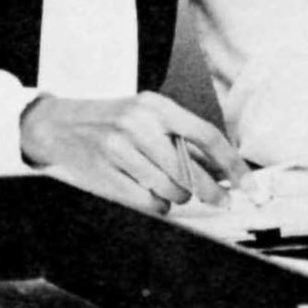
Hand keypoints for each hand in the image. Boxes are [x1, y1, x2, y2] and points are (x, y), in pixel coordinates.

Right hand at [20, 91, 249, 213]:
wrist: (56, 124)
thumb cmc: (108, 121)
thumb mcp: (144, 115)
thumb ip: (180, 137)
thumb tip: (223, 170)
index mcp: (155, 105)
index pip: (206, 135)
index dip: (233, 165)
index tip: (250, 186)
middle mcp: (139, 123)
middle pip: (191, 171)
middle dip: (209, 191)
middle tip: (217, 199)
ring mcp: (119, 148)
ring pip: (172, 191)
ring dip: (174, 196)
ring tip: (159, 183)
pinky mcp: (105, 173)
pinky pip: (148, 203)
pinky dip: (154, 203)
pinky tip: (143, 190)